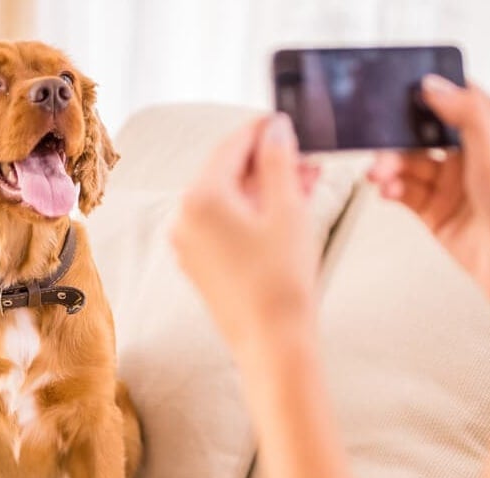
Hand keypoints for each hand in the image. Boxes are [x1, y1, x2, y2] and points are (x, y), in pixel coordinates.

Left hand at [171, 114, 319, 356]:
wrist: (274, 344)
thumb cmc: (282, 280)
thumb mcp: (288, 210)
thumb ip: (279, 161)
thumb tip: (274, 128)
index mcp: (199, 199)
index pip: (230, 146)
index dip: (261, 130)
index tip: (284, 120)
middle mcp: (184, 219)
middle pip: (227, 173)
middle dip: (268, 162)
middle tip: (305, 156)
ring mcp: (189, 244)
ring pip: (229, 200)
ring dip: (265, 188)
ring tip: (305, 183)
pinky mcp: (200, 265)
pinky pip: (225, 226)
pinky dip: (253, 213)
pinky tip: (286, 211)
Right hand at [368, 75, 489, 315]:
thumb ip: (467, 113)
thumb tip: (434, 85)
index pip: (452, 99)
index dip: (424, 94)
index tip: (394, 94)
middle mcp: (470, 156)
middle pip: (421, 135)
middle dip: (396, 139)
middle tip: (378, 146)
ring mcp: (452, 186)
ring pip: (409, 166)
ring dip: (390, 168)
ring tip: (379, 176)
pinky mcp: (437, 214)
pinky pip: (407, 194)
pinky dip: (392, 190)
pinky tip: (387, 192)